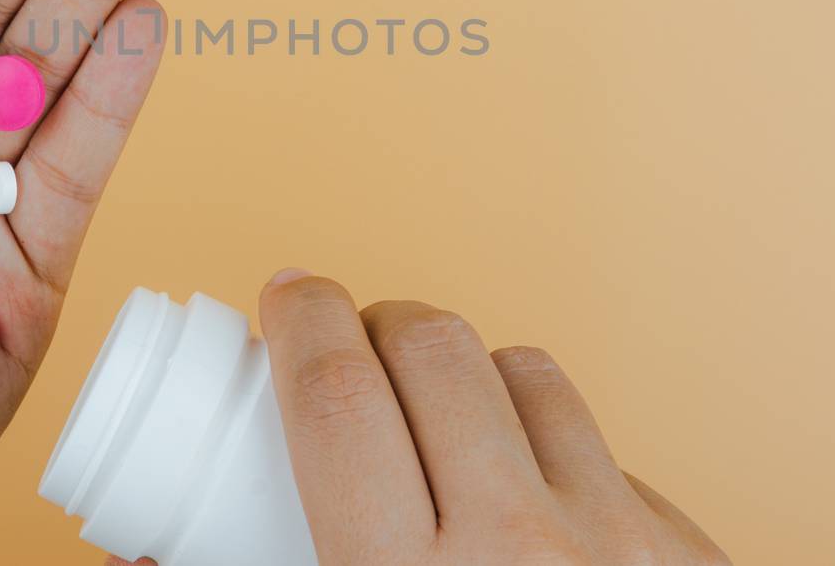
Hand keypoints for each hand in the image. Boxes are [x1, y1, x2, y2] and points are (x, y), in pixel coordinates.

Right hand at [113, 274, 729, 565]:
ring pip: (532, 376)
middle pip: (434, 351)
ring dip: (471, 369)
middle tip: (351, 342)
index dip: (299, 316)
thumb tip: (139, 548)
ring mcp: (626, 552)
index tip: (286, 295)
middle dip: (376, 321)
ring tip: (441, 406)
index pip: (334, 392)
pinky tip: (535, 497)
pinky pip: (613, 456)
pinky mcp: (694, 564)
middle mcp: (525, 553)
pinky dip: (558, 449)